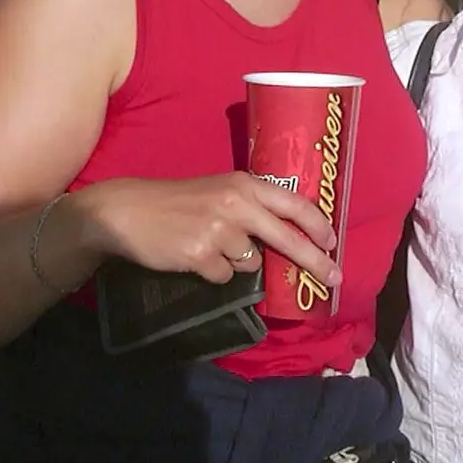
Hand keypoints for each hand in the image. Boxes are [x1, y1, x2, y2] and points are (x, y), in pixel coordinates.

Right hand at [88, 173, 341, 286]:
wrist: (128, 211)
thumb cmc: (176, 201)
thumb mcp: (218, 191)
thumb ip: (249, 207)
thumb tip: (283, 237)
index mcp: (244, 184)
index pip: (293, 203)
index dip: (318, 225)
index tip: (333, 242)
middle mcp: (237, 204)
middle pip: (288, 238)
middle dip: (314, 261)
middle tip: (334, 278)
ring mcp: (219, 231)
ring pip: (252, 263)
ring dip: (237, 262)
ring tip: (208, 245)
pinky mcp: (201, 256)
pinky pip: (225, 277)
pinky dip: (214, 272)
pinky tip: (193, 256)